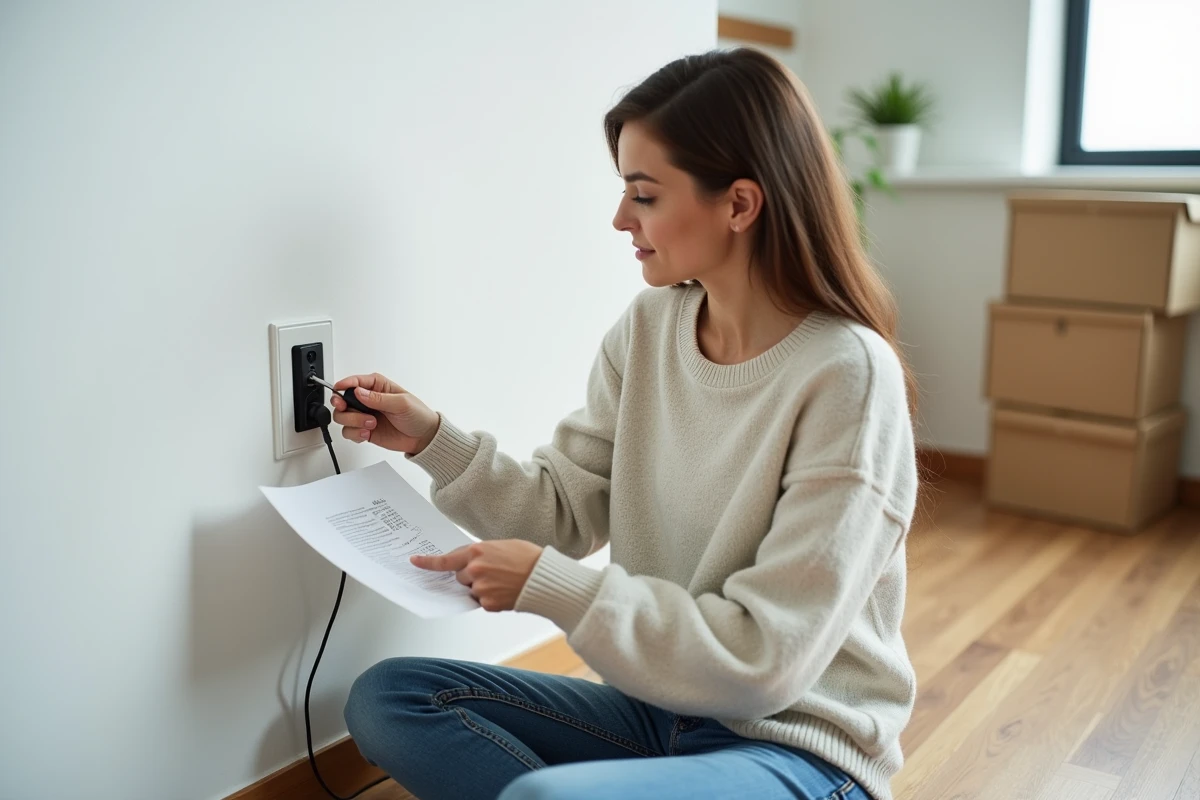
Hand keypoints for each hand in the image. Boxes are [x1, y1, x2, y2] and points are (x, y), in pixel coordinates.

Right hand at [331, 373, 439, 454]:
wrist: (423, 437)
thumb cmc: (418, 415)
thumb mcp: (401, 403)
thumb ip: (379, 398)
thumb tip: (359, 392)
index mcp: (377, 386)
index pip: (355, 381)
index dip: (344, 384)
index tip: (339, 390)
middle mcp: (368, 400)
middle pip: (342, 400)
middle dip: (342, 406)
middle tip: (347, 409)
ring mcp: (365, 416)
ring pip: (342, 417)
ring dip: (353, 421)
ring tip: (370, 424)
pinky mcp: (364, 430)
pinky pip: (348, 432)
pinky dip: (354, 434)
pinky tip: (367, 433)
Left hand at [411, 540, 543, 611]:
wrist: (544, 577)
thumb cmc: (526, 557)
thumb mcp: (500, 545)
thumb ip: (480, 553)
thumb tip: (468, 562)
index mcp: (477, 552)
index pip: (445, 560)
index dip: (428, 562)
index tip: (415, 562)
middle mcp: (475, 570)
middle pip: (460, 576)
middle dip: (470, 574)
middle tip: (492, 570)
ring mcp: (481, 588)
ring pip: (471, 589)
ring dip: (481, 586)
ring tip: (503, 580)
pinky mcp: (488, 603)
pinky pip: (482, 601)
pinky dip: (491, 597)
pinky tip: (505, 590)